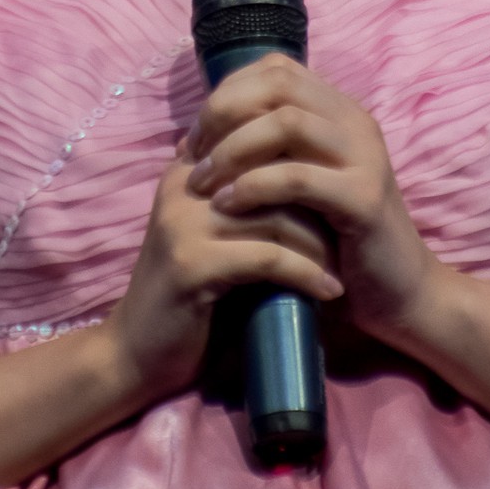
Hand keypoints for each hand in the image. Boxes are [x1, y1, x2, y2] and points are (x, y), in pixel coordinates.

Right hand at [102, 133, 344, 404]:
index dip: (304, 161)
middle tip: (352, 227)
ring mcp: (183, 223)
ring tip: (344, 264)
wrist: (137, 352)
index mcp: (188, 169)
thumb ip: (245, 200)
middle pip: (272, 170)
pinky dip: (306, 274)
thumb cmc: (190, 294)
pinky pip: (268, 257)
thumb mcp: (215, 235)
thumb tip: (307, 171)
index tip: (341, 191)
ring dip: (321, 243)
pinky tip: (329, 291)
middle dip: (319, 202)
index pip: (255, 135)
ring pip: (275, 214)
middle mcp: (183, 185)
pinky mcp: (192, 264)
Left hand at [184, 53, 436, 347]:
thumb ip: (269, 150)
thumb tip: (199, 134)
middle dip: (223, 114)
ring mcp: (365, 157)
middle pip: (278, 85)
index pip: (277, 68)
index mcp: (340, 112)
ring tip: (202, 183)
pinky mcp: (364, 199)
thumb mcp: (300, 183)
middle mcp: (356, 123)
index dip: (228, 92)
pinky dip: (253, 186)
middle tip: (192, 154)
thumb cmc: (337, 239)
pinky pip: (297, 177)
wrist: (397, 292)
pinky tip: (227, 205)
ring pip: (287, 123)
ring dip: (233, 149)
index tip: (197, 135)